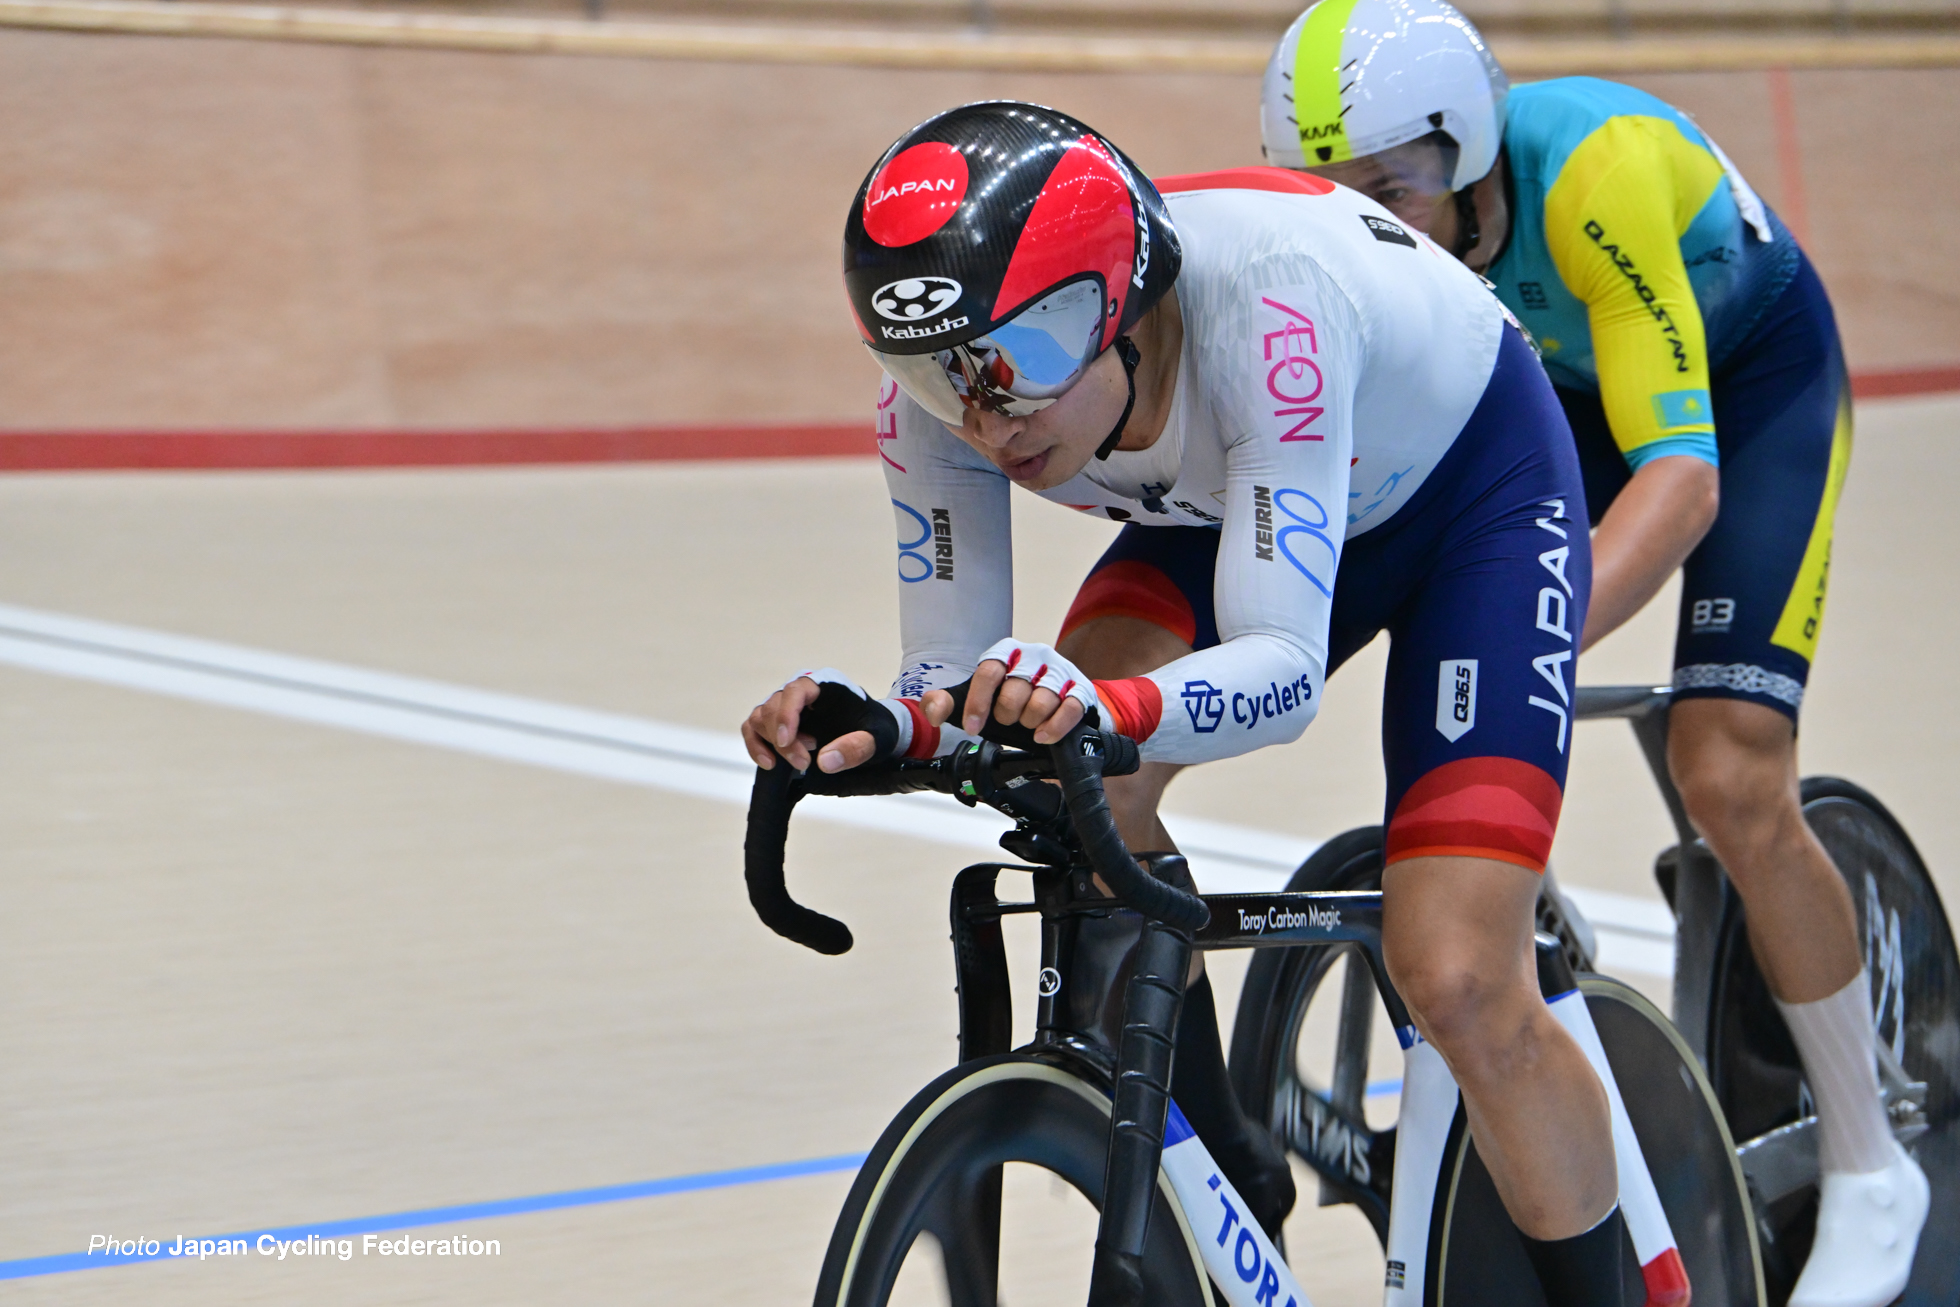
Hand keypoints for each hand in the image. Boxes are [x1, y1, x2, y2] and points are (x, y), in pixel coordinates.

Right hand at [741, 669, 889, 773]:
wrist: (875, 734)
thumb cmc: (876, 729)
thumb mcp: (877, 739)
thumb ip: (856, 747)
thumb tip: (825, 761)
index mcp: (825, 684)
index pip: (796, 690)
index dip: (786, 714)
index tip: (786, 741)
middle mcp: (801, 691)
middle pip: (774, 707)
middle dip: (784, 740)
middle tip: (804, 763)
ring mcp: (787, 706)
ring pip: (760, 718)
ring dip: (771, 744)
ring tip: (799, 763)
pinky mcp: (778, 723)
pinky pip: (753, 728)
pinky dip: (755, 745)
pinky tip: (770, 764)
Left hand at [929, 640, 1098, 745]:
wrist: (1057, 704)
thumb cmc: (1014, 700)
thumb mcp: (977, 699)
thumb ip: (947, 703)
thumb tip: (932, 713)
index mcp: (1006, 652)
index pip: (988, 672)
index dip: (977, 704)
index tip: (972, 728)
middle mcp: (1034, 655)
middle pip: (1014, 691)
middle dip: (1007, 716)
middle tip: (1008, 721)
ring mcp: (1060, 671)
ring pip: (1041, 701)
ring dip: (1030, 722)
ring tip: (1028, 725)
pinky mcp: (1080, 689)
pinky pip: (1068, 709)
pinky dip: (1054, 728)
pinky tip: (1044, 736)